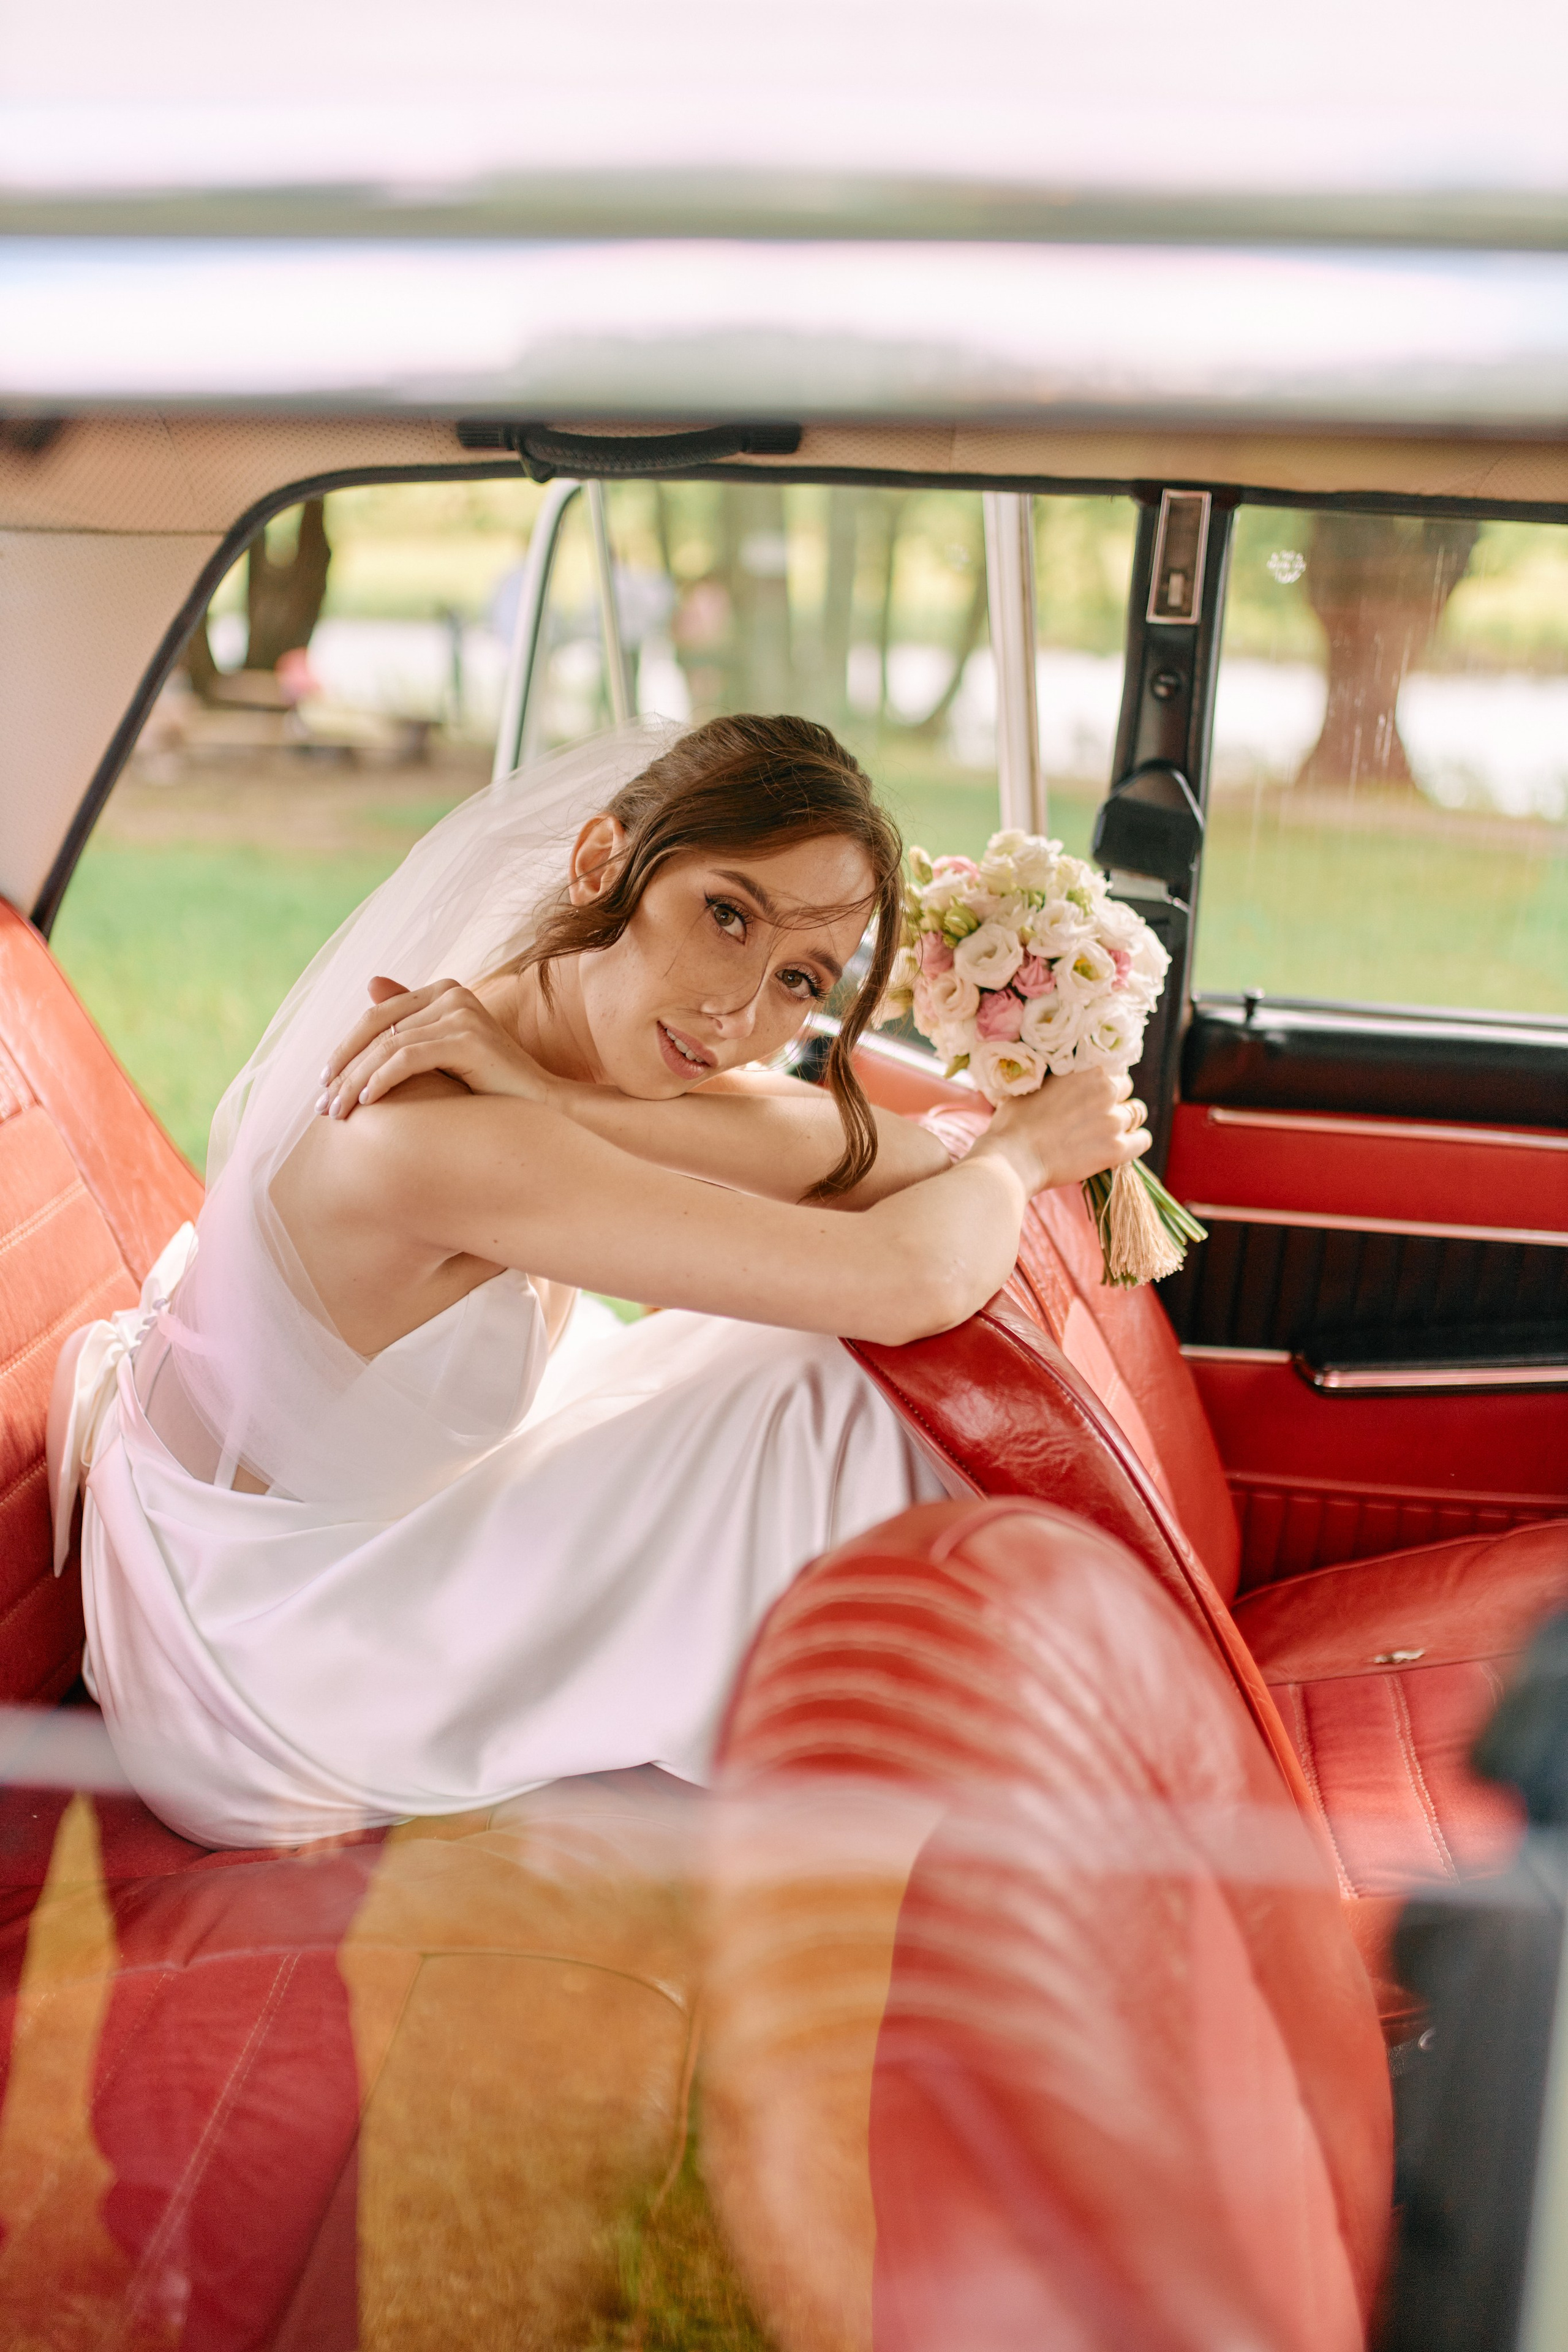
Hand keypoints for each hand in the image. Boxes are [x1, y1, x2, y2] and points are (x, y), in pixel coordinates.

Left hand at [318, 976, 559, 1118]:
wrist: (544, 1111)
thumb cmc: (493, 1088)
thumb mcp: (443, 1056)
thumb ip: (410, 1025)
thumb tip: (370, 984)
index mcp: (445, 991)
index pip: (379, 1015)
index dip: (346, 1048)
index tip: (324, 1083)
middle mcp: (453, 993)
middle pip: (378, 1028)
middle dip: (344, 1068)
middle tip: (323, 1106)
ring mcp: (461, 1013)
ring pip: (387, 1046)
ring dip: (355, 1082)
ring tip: (337, 1113)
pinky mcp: (467, 1038)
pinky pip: (407, 1058)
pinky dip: (380, 1081)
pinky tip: (366, 1104)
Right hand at [977, 1068, 1149, 1197]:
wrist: (1012, 1158)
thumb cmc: (1014, 1122)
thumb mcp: (1033, 1085)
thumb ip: (1057, 1079)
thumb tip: (1061, 1077)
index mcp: (1087, 1069)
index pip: (1111, 1067)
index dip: (1101, 1080)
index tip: (1092, 1092)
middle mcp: (1106, 1090)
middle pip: (1126, 1088)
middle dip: (1114, 1098)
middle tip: (1097, 1112)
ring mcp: (1113, 1120)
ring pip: (1137, 1113)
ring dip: (1125, 1119)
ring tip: (1107, 1130)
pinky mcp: (1117, 1149)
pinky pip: (1143, 1140)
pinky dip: (1136, 1141)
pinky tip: (1123, 1145)